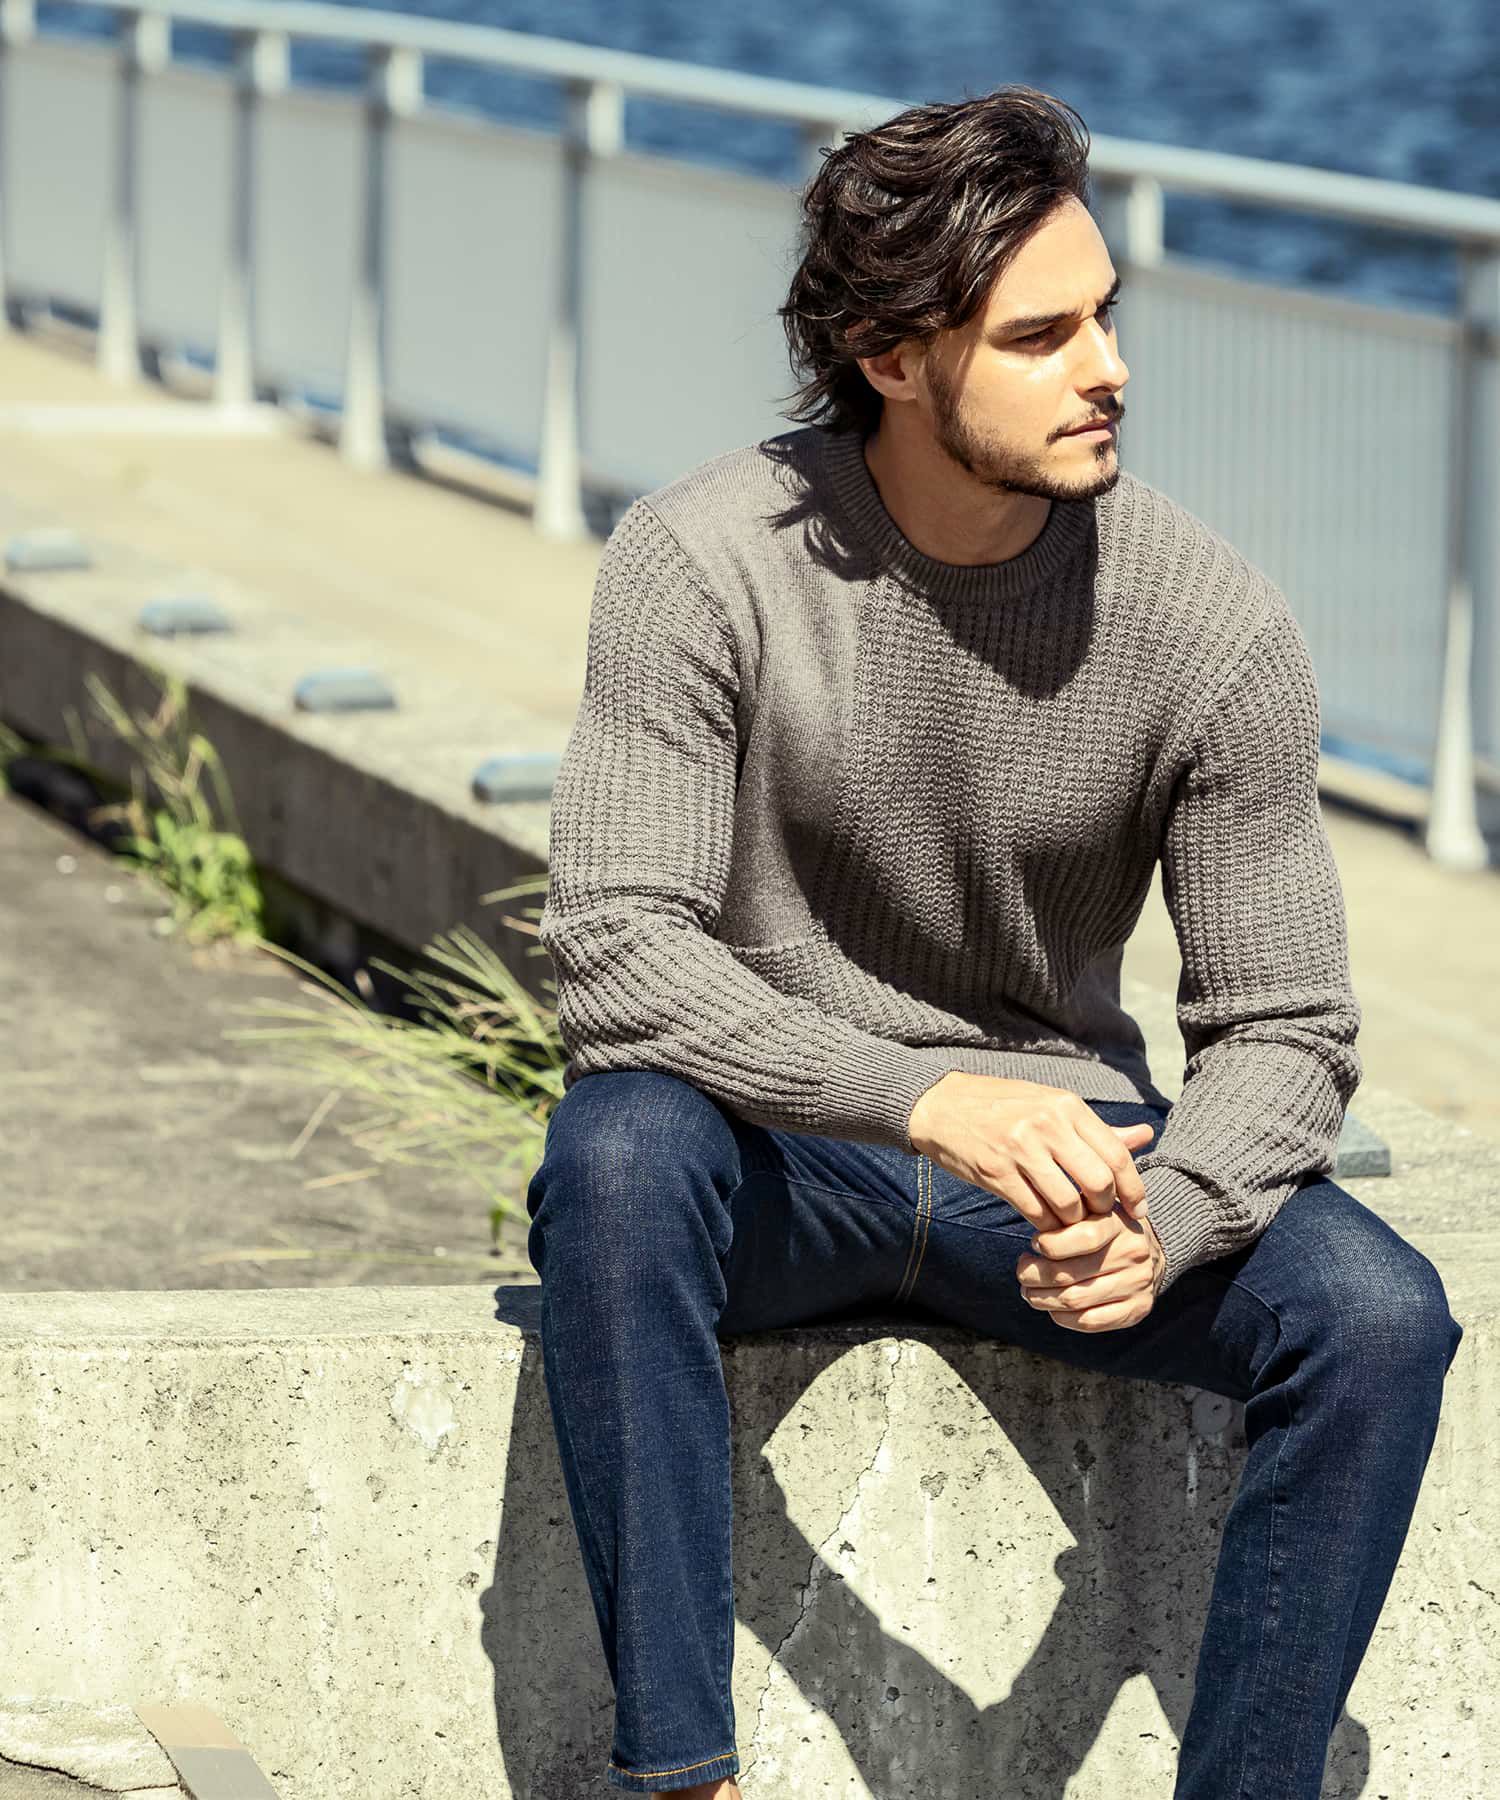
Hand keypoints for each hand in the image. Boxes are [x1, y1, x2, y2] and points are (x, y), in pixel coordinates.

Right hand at [908, 1071, 1155, 1233]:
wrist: (941, 1105)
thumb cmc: (1003, 1106)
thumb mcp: (1053, 1106)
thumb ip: (1099, 1128)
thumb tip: (1146, 1136)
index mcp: (1066, 1106)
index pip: (1117, 1154)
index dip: (1134, 1189)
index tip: (1138, 1211)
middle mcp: (1046, 1125)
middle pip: (1098, 1182)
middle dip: (1104, 1209)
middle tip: (1098, 1217)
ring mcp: (1019, 1149)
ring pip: (1068, 1203)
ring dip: (1074, 1222)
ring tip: (1069, 1221)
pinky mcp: (996, 1173)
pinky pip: (1035, 1212)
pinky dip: (1046, 1225)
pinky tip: (1045, 1223)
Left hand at [1017, 1207, 1166, 1332]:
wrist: (1151, 1250)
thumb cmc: (1105, 1226)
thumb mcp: (1090, 1207)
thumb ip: (1067, 1211)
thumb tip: (1035, 1225)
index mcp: (1118, 1224)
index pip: (1082, 1237)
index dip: (1049, 1244)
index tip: (1034, 1243)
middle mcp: (1132, 1255)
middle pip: (1069, 1274)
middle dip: (1033, 1275)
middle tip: (1022, 1272)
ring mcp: (1137, 1285)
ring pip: (1074, 1300)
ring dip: (1042, 1299)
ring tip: (1029, 1291)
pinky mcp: (1137, 1310)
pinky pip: (1090, 1322)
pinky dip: (1063, 1318)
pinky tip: (1052, 1307)